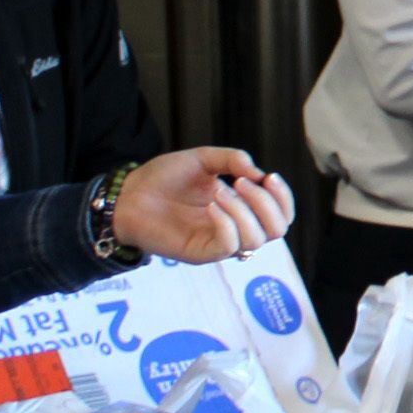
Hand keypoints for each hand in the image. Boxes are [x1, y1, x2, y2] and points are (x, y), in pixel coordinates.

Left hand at [113, 148, 296, 261]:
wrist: (129, 194)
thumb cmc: (163, 179)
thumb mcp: (202, 159)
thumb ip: (232, 160)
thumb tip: (259, 174)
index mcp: (241, 209)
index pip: (281, 214)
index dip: (283, 197)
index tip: (270, 177)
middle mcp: (235, 229)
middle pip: (277, 230)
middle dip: (267, 203)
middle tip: (242, 182)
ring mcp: (219, 243)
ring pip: (255, 239)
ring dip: (244, 210)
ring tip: (220, 191)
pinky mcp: (202, 254)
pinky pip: (229, 246)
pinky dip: (227, 223)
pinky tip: (211, 205)